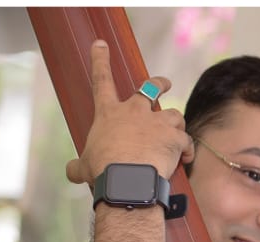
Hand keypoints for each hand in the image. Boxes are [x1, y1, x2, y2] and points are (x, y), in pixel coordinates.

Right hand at [65, 40, 193, 187]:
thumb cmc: (103, 171)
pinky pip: (187, 141)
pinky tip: (185, 160)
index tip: (101, 45)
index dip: (100, 60)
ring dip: (176, 124)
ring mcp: (157, 123)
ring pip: (174, 114)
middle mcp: (134, 111)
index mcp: (109, 113)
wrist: (127, 180)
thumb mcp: (85, 166)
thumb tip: (71, 172)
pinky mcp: (175, 137)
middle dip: (159, 84)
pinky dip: (187, 150)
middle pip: (150, 88)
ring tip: (176, 135)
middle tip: (165, 84)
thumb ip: (79, 166)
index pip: (101, 80)